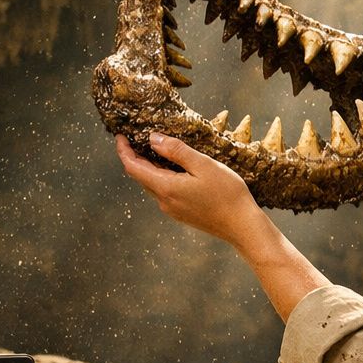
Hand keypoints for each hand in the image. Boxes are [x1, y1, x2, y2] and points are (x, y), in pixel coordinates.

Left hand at [116, 134, 268, 247]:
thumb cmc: (227, 193)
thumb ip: (176, 151)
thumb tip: (153, 139)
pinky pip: (164, 192)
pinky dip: (161, 177)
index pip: (133, 167)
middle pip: (140, 176)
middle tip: (135, 138)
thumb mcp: (203, 165)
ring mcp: (173, 209)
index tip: (120, 136)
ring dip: (148, 167)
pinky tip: (173, 168)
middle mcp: (164, 201)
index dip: (124, 151)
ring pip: (152, 185)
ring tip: (153, 149)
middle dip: (134, 157)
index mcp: (166, 188)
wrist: (242, 226)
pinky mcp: (182, 213)